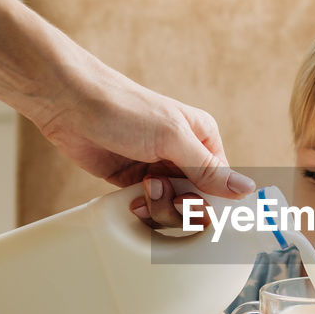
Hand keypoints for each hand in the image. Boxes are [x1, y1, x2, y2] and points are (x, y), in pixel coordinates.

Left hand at [34, 70, 254, 199]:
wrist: (68, 103)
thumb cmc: (122, 108)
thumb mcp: (171, 137)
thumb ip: (208, 169)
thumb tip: (247, 189)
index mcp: (203, 139)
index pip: (222, 185)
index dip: (209, 201)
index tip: (190, 204)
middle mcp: (184, 155)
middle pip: (197, 202)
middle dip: (178, 205)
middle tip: (158, 188)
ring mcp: (157, 170)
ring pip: (172, 210)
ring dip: (157, 208)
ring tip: (141, 189)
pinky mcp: (132, 181)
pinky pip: (147, 209)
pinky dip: (140, 210)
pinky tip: (130, 199)